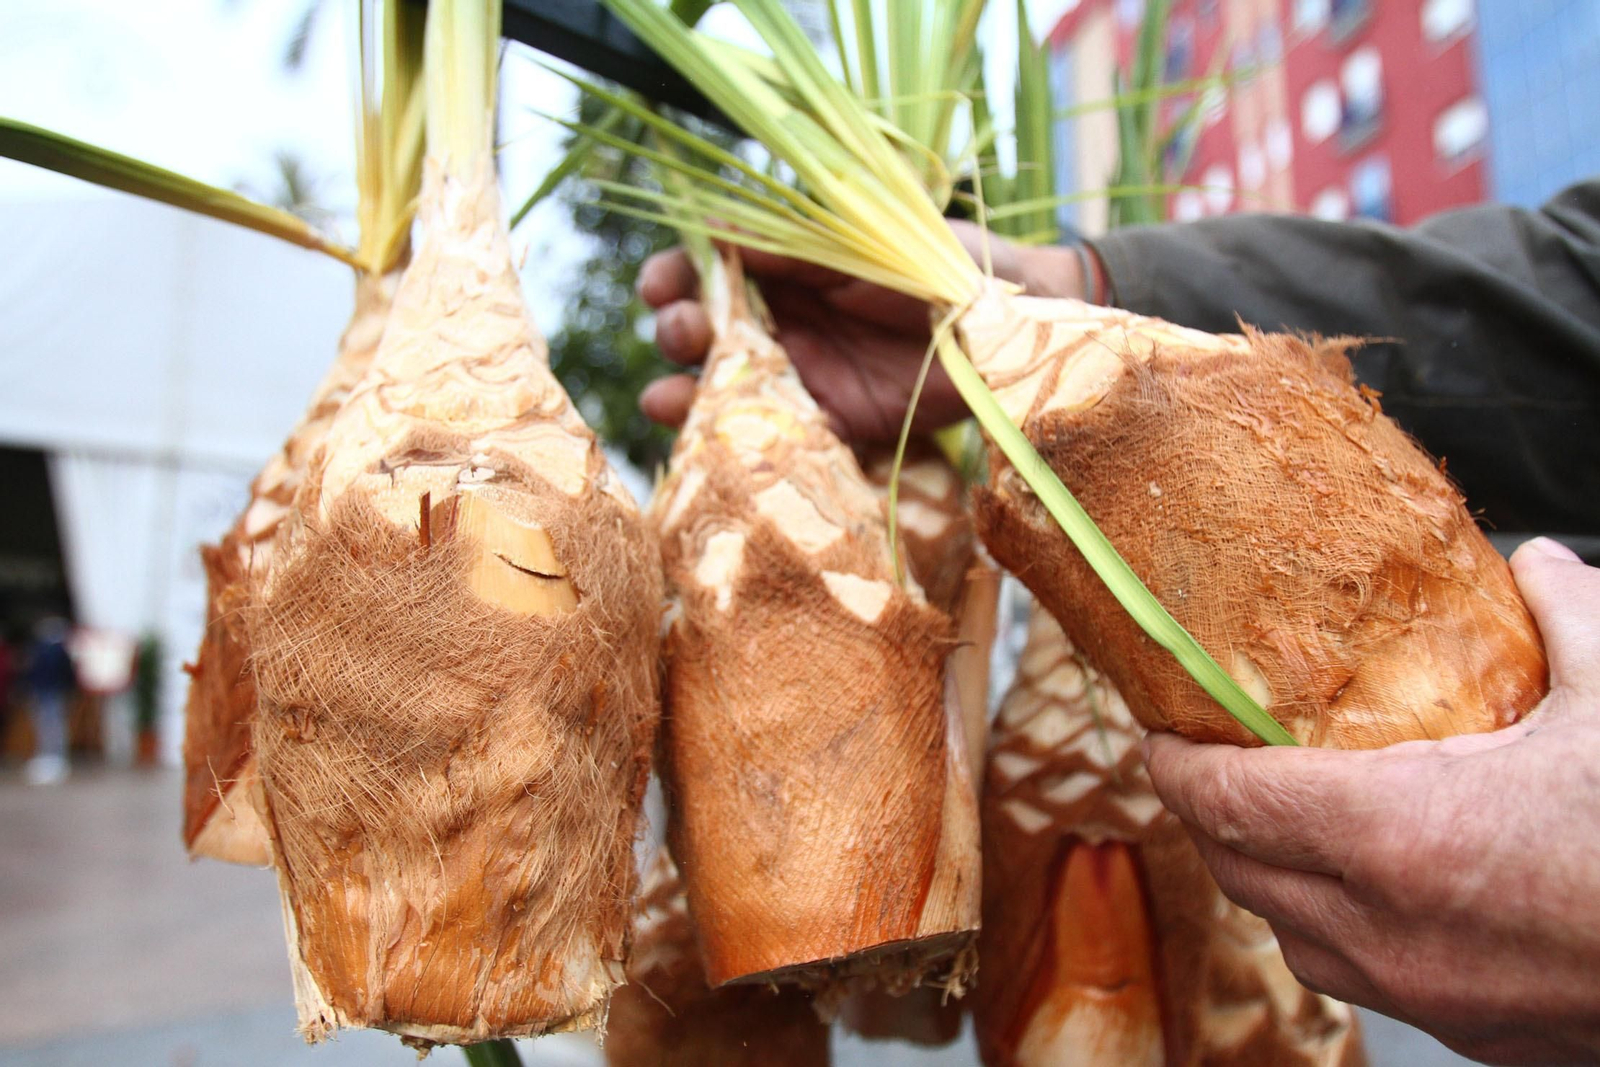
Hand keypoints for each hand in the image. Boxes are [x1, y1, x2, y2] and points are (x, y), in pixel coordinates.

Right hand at [635, 222, 1085, 442]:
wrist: (1010, 323)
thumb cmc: (944, 262)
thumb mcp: (866, 238)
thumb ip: (796, 239)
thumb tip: (715, 225)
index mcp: (788, 268)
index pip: (711, 268)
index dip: (676, 275)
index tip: (660, 284)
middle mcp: (786, 320)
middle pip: (703, 329)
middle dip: (678, 330)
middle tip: (682, 333)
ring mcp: (804, 373)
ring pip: (722, 385)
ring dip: (681, 391)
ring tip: (665, 398)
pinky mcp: (830, 422)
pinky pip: (770, 435)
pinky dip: (731, 440)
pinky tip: (703, 438)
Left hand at [1143, 537, 1599, 1063]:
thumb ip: (1570, 624)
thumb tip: (1544, 568)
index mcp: (1398, 838)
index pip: (1226, 802)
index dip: (1176, 763)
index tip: (1160, 729)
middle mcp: (1387, 929)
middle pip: (1237, 869)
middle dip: (1207, 814)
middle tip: (1208, 760)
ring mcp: (1424, 994)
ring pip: (1289, 934)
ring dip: (1265, 874)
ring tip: (1277, 817)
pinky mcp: (1470, 1033)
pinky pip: (1356, 975)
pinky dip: (1332, 925)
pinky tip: (1366, 885)